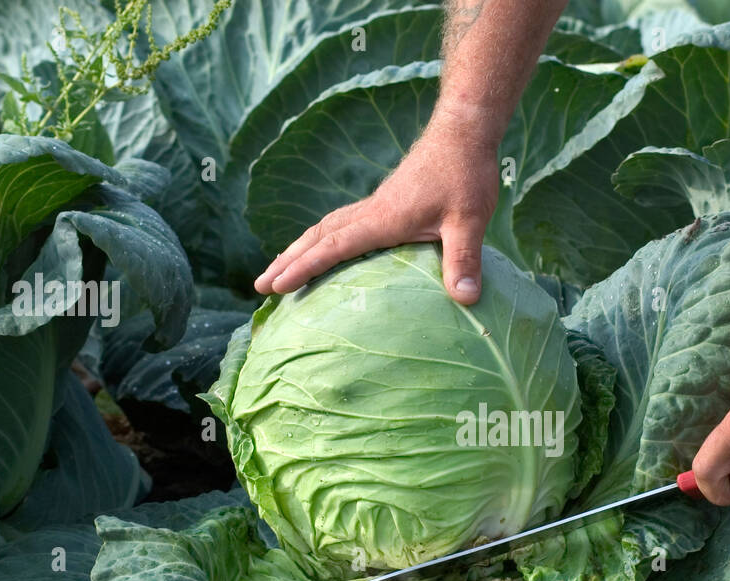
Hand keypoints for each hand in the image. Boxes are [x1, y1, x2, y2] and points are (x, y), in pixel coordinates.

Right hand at [254, 117, 501, 303]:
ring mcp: (375, 206)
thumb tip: (465, 300)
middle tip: (259, 287)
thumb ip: (464, 260)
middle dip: (287, 262)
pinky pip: (341, 224)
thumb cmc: (466, 174)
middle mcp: (371, 212)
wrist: (463, 131)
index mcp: (383, 219)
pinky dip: (322, 240)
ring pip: (325, 228)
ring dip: (299, 250)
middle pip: (317, 237)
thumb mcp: (470, 221)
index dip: (304, 267)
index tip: (276, 287)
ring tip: (279, 272)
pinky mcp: (385, 204)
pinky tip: (324, 250)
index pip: (333, 246)